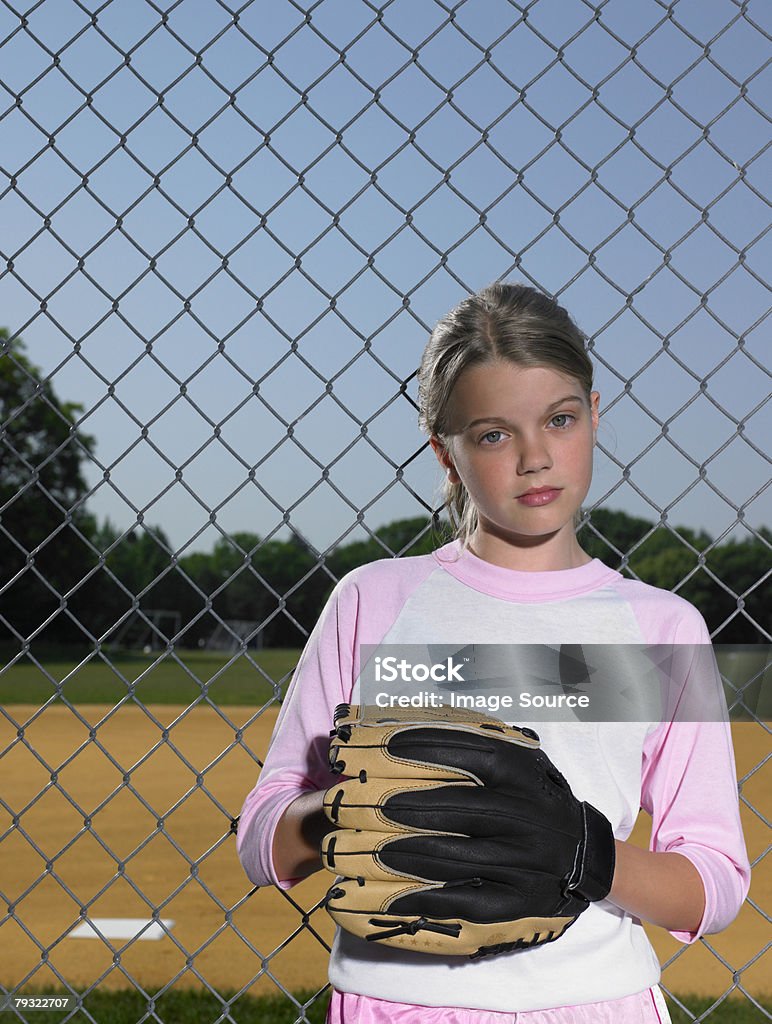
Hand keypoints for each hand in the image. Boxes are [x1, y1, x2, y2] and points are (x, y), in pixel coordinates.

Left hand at [320, 703, 614, 957]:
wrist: (586, 855)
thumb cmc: (532, 796)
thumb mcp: (515, 759)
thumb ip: (469, 739)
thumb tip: (396, 722)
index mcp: (521, 771)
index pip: (467, 752)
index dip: (417, 746)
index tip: (370, 742)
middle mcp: (526, 813)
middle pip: (454, 806)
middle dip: (396, 803)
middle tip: (349, 802)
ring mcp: (525, 860)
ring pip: (454, 856)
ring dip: (400, 852)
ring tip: (356, 848)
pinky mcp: (519, 902)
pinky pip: (464, 903)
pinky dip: (420, 900)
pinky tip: (384, 897)